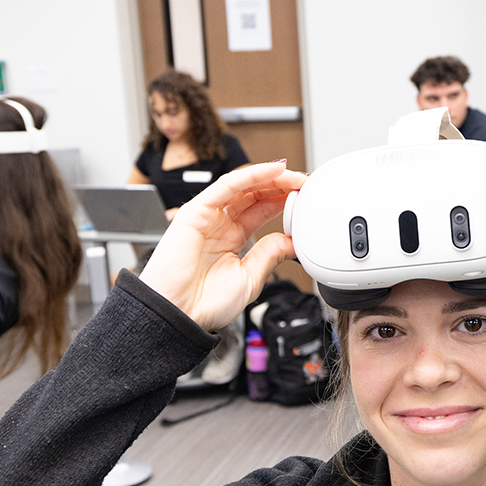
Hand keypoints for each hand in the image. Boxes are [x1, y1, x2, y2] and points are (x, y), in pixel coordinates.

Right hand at [139, 161, 302, 330]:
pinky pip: (227, 186)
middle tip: (306, 184)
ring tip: (296, 176)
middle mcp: (219, 223)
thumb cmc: (205, 303)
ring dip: (271, 177)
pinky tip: (274, 170)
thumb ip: (270, 256)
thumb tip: (292, 241)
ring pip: (243, 186)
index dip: (285, 200)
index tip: (307, 198)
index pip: (261, 210)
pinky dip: (251, 175)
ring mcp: (208, 215)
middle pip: (255, 194)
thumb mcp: (250, 278)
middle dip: (282, 186)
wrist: (179, 315)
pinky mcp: (196, 211)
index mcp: (232, 238)